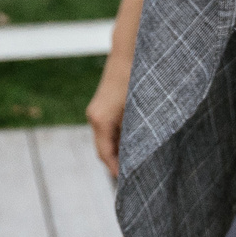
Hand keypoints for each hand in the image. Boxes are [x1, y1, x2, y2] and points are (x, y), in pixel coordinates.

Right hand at [86, 47, 131, 177]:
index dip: (116, 170)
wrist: (129, 52)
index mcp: (101, 120)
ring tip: (137, 164)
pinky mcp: (102, 106)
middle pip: (104, 149)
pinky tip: (133, 145)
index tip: (129, 184)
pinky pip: (108, 129)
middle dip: (118, 164)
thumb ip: (137, 133)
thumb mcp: (140, 110)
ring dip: (119, 151)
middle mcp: (94, 117)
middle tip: (137, 178)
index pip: (105, 154)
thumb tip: (141, 155)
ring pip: (106, 139)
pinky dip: (118, 139)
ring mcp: (96, 111)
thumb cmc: (138, 79)